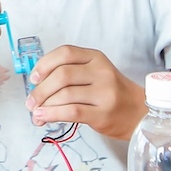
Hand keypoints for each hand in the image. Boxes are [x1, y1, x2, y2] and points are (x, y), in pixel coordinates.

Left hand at [25, 46, 146, 139]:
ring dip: (44, 104)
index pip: (65, 53)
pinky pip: (71, 111)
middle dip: (40, 89)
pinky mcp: (103, 113)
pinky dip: (52, 114)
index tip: (33, 78)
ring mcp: (105, 93)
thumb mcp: (94, 73)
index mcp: (96, 58)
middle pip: (62, 75)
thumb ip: (69, 73)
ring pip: (65, 94)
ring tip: (35, 112)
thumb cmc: (111, 93)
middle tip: (30, 101)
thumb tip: (35, 85)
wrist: (140, 113)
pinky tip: (43, 117)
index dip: (44, 64)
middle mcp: (102, 72)